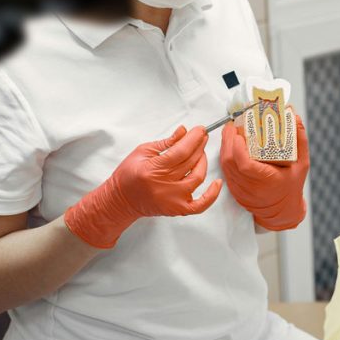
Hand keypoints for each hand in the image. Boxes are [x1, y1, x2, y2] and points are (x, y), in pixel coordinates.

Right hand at [64, 126, 222, 247]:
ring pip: (197, 177)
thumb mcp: (143, 152)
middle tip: (202, 136)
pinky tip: (217, 183)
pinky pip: (201, 204)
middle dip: (199, 145)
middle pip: (191, 161)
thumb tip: (183, 131)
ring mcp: (173, 199)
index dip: (194, 138)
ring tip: (201, 152)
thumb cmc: (128, 174)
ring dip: (203, 162)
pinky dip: (212, 195)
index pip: (181, 150)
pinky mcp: (178, 209)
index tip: (200, 129)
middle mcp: (165, 185)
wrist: (121, 200)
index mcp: (153, 169)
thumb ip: (166, 142)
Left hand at [220, 111, 309, 230]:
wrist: (283, 211)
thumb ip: (299, 139)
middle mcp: (251, 188)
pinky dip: (225, 157)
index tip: (240, 134)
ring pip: (225, 167)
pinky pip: (225, 172)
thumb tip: (294, 115)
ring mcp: (240, 191)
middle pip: (230, 163)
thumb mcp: (302, 163)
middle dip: (228, 141)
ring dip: (225, 147)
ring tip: (230, 132)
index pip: (246, 165)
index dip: (238, 149)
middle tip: (232, 125)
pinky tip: (229, 146)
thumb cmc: (292, 186)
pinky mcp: (234, 191)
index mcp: (268, 181)